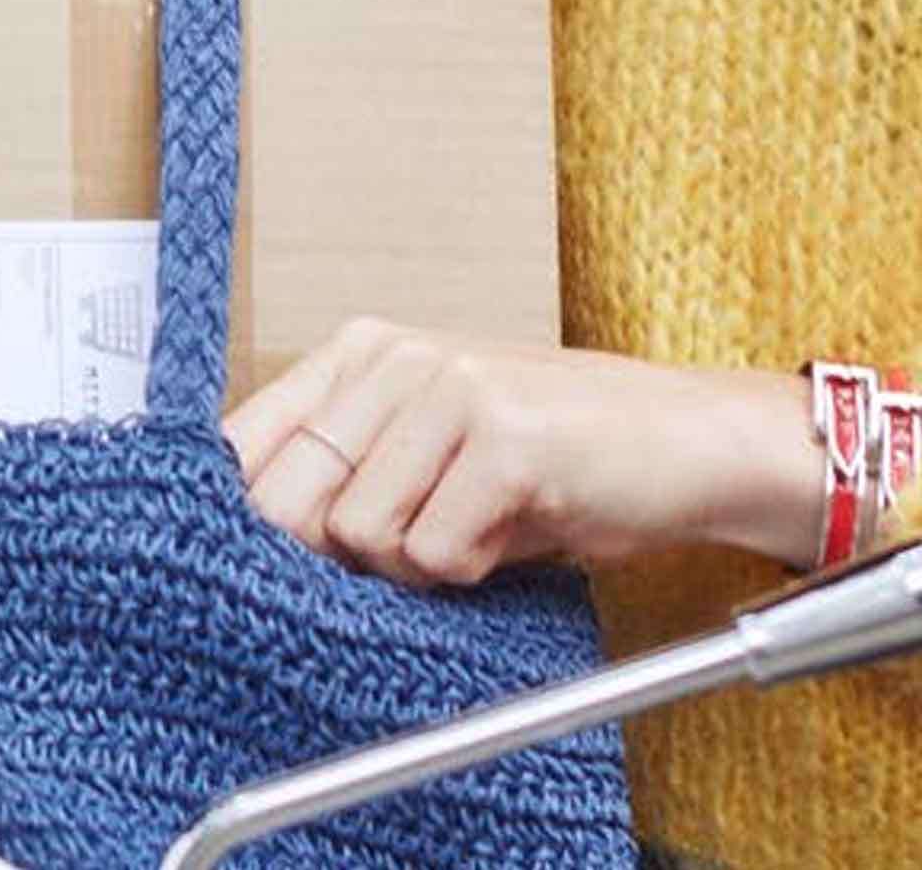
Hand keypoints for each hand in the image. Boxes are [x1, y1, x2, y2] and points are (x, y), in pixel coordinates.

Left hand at [223, 320, 825, 587]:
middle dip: (338, 556)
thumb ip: (342, 477)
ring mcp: (451, 388)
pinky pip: (435, 554)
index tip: (267, 563)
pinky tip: (515, 529)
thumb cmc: (552, 458)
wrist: (685, 439)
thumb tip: (235, 546)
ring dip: (416, 563)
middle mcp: (396, 356)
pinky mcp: (504, 439)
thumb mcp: (427, 450)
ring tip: (477, 526)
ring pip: (360, 536)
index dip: (244, 522)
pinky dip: (471, 569)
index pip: (243, 445)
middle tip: (415, 547)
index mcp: (363, 351)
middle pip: (288, 501)